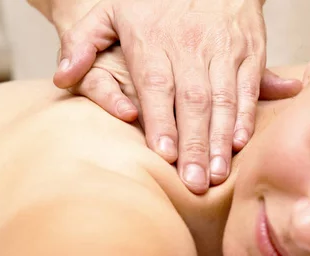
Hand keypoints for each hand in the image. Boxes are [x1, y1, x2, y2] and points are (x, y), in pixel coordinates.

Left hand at [52, 0, 301, 193]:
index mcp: (153, 41)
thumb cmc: (153, 0)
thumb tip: (62, 77)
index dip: (162, 121)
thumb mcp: (108, 9)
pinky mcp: (248, 51)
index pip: (157, 86)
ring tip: (217, 175)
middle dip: (195, 145)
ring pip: (222, 99)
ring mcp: (222, 50)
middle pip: (192, 101)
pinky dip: (244, 116)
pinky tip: (238, 143)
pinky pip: (247, 87)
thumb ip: (82, 41)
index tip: (164, 155)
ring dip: (220, 140)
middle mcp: (190, 48)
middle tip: (195, 183)